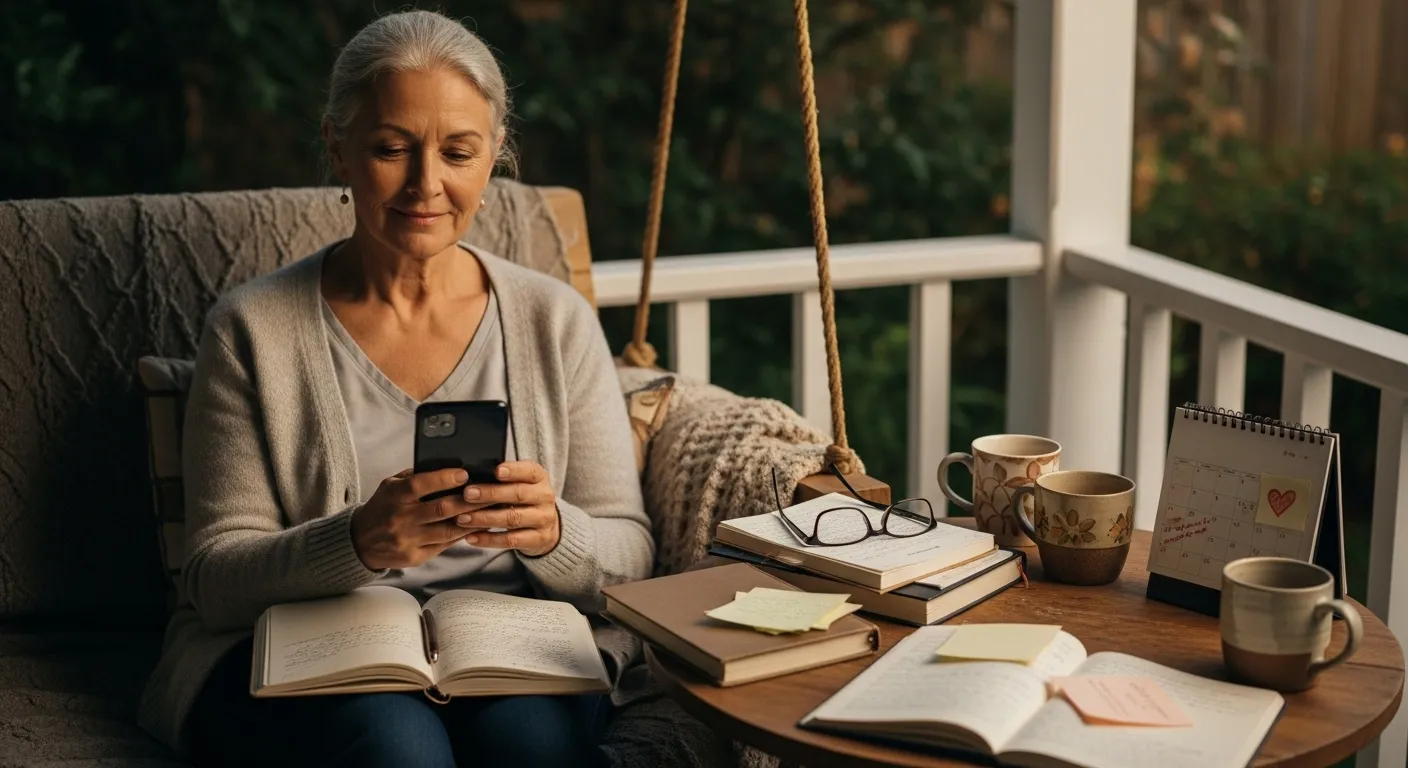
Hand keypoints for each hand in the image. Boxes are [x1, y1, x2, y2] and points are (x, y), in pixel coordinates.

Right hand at [350, 468, 491, 569]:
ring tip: (490, 511)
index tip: (465, 473)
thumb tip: (445, 466)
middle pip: (441, 509)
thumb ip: (414, 476)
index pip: (420, 485)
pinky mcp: (415, 557)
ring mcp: (408, 540)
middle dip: (469, 500)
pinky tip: (476, 527)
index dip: (444, 479)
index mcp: (395, 496)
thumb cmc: (382, 508)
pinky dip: (461, 536)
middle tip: (490, 492)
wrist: (359, 542)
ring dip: (471, 521)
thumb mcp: (390, 486)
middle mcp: (401, 519)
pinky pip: (444, 546)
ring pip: (447, 531)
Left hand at [455, 461, 560, 556]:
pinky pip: (511, 540)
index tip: (496, 471)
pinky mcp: (538, 539)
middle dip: (491, 494)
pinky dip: (489, 539)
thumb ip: (503, 479)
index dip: (514, 471)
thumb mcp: (521, 483)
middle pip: (518, 494)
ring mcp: (543, 519)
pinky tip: (471, 537)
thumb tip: (470, 476)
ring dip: (485, 518)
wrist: (546, 527)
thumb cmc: (524, 499)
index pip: (530, 471)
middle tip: (467, 494)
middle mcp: (545, 497)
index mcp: (540, 478)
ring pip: (512, 519)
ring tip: (463, 518)